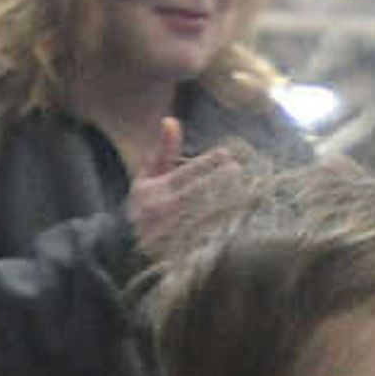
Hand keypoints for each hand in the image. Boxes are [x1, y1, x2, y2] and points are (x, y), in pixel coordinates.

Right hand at [125, 119, 251, 261]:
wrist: (128, 253)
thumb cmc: (143, 209)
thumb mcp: (146, 179)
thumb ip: (162, 152)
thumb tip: (171, 120)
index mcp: (156, 192)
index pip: (186, 175)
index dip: (208, 164)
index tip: (227, 155)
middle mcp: (165, 213)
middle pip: (201, 194)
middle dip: (222, 181)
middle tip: (239, 170)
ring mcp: (177, 236)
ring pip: (209, 216)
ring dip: (229, 203)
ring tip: (246, 191)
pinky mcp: (188, 255)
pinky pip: (212, 240)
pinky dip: (226, 228)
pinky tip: (240, 219)